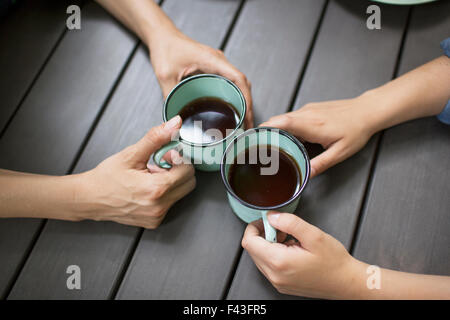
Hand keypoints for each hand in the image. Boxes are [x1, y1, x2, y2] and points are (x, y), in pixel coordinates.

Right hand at [80, 116, 195, 228]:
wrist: (89, 198)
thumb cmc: (106, 178)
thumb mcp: (131, 154)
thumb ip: (156, 138)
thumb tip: (175, 124)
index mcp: (156, 189)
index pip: (188, 170)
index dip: (178, 159)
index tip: (165, 155)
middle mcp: (159, 206)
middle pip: (189, 183)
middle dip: (178, 170)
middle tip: (158, 165)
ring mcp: (157, 216)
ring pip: (181, 193)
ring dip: (171, 182)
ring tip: (150, 177)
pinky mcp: (154, 221)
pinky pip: (170, 203)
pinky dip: (164, 194)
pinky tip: (147, 188)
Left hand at [149, 30, 253, 127]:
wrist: (162, 36)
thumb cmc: (165, 48)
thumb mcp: (165, 75)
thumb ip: (170, 97)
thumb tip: (174, 119)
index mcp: (211, 60)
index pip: (238, 78)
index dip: (246, 97)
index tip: (247, 113)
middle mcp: (219, 61)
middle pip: (242, 83)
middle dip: (247, 104)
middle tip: (247, 124)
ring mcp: (218, 64)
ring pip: (238, 83)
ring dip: (243, 100)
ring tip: (243, 120)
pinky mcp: (214, 68)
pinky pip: (230, 82)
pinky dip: (235, 95)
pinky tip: (232, 108)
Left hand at [241, 212, 363, 298]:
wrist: (346, 283)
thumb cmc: (334, 263)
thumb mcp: (314, 235)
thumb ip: (290, 222)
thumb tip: (272, 216)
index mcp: (279, 262)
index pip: (249, 242)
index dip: (254, 227)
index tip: (266, 221)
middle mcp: (275, 275)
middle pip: (252, 250)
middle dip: (263, 235)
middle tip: (282, 229)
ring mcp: (277, 282)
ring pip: (259, 258)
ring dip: (268, 245)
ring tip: (289, 240)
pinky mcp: (282, 284)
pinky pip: (268, 266)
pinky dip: (274, 255)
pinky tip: (291, 250)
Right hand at [260, 95, 375, 176]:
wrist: (367, 111)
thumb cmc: (357, 130)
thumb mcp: (340, 153)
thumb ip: (321, 164)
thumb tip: (305, 175)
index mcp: (311, 125)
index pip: (281, 123)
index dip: (265, 129)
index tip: (253, 136)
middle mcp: (307, 114)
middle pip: (277, 119)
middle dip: (264, 130)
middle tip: (257, 145)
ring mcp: (308, 110)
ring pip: (284, 117)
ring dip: (274, 128)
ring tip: (269, 143)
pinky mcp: (311, 109)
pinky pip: (292, 116)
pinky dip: (284, 125)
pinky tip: (287, 136)